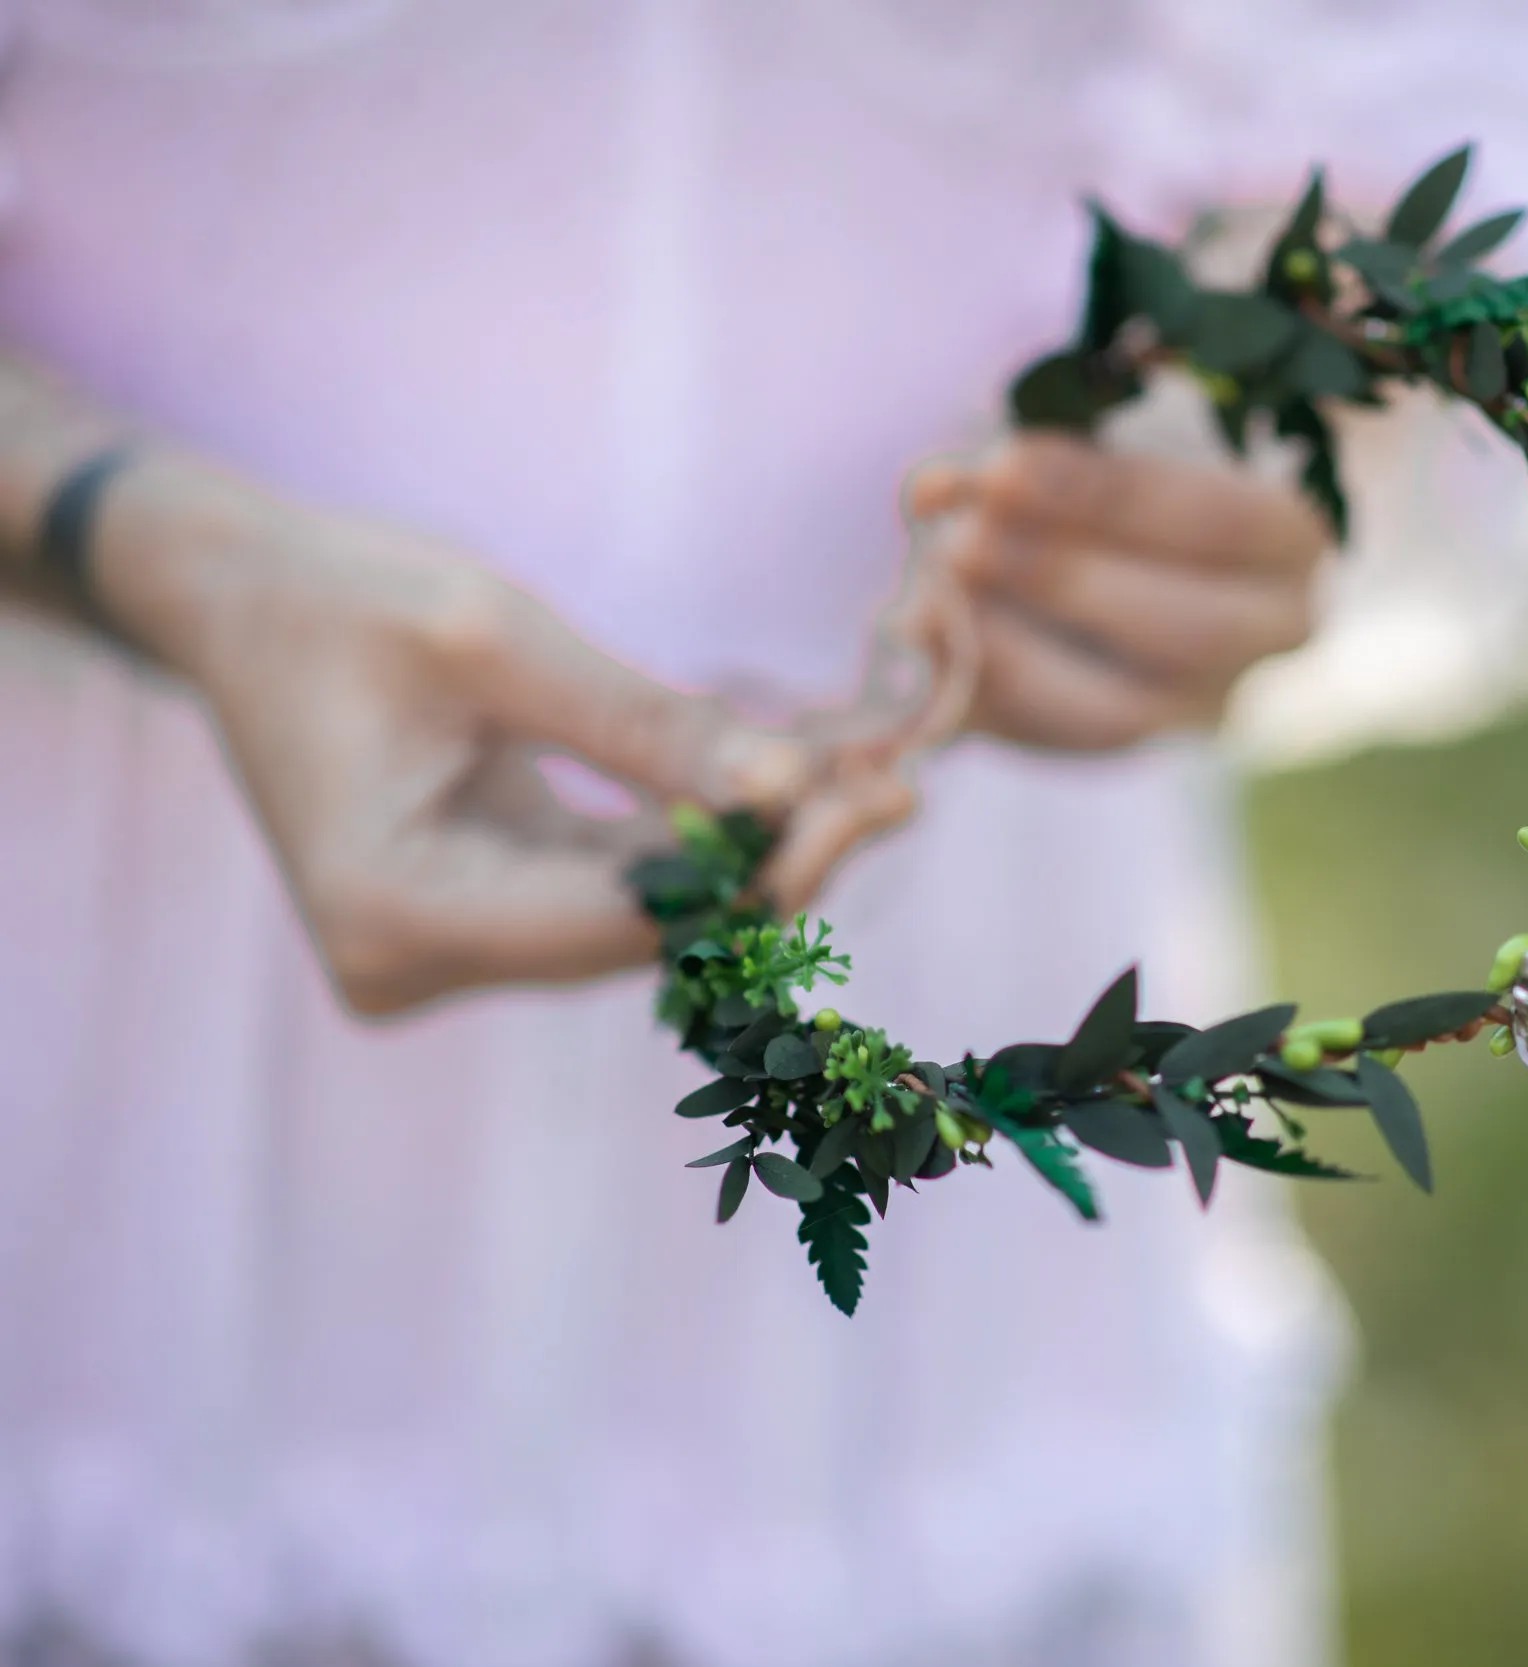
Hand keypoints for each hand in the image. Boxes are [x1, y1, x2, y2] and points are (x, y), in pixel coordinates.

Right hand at [92, 458, 912, 1014]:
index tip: (881, 797)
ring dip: (754, 852)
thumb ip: (644, 723)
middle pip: (648, 937)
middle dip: (779, 859)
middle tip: (902, 782)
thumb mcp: (497, 636)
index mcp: (394, 909)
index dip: (768, 869)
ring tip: (873, 778)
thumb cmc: (345, 597)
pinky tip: (793, 787)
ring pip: (645, 923)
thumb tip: (798, 781)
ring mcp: (442, 957)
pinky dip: (699, 842)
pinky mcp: (475, 925)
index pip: (629, 921)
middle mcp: (412, 964)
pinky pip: (615, 895)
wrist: (238, 602)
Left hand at [905, 433, 1329, 751]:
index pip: (1218, 525)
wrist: (1143, 537)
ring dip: (1013, 659)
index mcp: (1289, 543)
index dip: (1103, 498)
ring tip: (929, 602)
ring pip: (1118, 717)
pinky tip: (920, 650)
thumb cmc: (1131, 459)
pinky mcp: (1126, 744)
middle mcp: (1267, 640)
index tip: (1003, 464)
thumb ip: (1043, 453)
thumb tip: (937, 490)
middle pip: (1183, 632)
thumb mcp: (1110, 428)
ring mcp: (1200, 707)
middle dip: (1059, 582)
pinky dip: (978, 702)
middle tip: (960, 537)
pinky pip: (1049, 745)